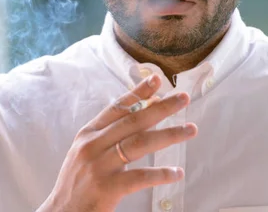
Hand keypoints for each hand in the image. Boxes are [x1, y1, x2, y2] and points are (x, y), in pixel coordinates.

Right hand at [38, 75, 197, 211]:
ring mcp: (100, 166)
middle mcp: (93, 145)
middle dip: (161, 107)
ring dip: (169, 135)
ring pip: (140, 143)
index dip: (138, 92)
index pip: (117, 107)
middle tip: (184, 98)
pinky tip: (177, 172)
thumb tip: (143, 112)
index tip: (156, 79)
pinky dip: (161, 174)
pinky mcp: (107, 188)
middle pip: (134, 121)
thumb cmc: (77, 182)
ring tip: (191, 129)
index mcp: (88, 134)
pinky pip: (140, 176)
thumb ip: (109, 134)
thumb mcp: (87, 152)